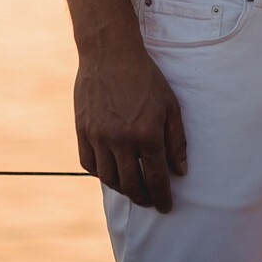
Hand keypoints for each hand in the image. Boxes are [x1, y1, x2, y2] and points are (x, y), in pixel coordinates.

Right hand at [73, 33, 187, 211]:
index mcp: (147, 134)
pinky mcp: (82, 131)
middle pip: (131, 184)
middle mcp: (121, 140)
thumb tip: (180, 171)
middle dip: (143, 198)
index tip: (166, 207)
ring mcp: (98, 137)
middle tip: (150, 201)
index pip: (156, 178)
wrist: (110, 53)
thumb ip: (176, 140)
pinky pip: (89, 164)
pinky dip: (101, 173)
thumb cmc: (145, 77)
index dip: (162, 197)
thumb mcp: (170, 105)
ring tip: (132, 189)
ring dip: (122, 189)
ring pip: (109, 178)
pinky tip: (111, 172)